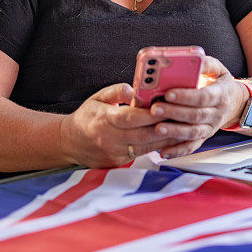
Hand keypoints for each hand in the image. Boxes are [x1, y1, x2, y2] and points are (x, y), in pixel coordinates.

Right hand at [59, 83, 178, 167]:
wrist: (70, 143)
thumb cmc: (87, 117)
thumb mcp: (97, 98)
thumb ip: (116, 92)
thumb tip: (133, 88)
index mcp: (103, 119)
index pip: (130, 117)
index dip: (149, 114)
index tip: (165, 106)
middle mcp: (108, 138)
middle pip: (141, 134)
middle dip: (163, 126)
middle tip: (182, 117)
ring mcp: (114, 153)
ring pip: (145, 147)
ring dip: (166, 139)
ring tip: (182, 129)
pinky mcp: (119, 163)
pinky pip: (142, 155)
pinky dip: (158, 147)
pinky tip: (171, 140)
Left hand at [150, 56, 247, 158]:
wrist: (236, 104)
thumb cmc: (221, 84)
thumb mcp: (218, 69)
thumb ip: (206, 64)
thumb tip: (194, 58)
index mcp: (220, 95)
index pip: (203, 97)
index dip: (186, 96)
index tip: (169, 93)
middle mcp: (216, 113)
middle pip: (196, 115)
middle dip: (174, 113)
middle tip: (155, 108)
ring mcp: (210, 127)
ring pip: (193, 133)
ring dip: (175, 132)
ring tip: (158, 129)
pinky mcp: (204, 137)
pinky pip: (192, 146)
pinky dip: (178, 151)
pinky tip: (164, 152)